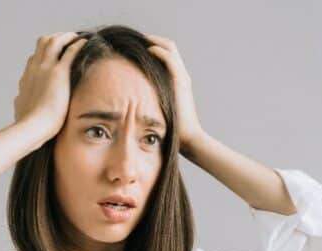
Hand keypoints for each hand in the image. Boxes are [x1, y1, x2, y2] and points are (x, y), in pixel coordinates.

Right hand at [13, 32, 87, 141]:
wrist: (32, 127)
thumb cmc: (27, 124)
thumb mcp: (20, 108)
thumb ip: (21, 101)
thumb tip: (19, 100)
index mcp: (27, 78)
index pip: (34, 58)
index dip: (44, 54)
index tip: (54, 56)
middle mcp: (34, 69)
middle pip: (42, 43)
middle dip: (55, 39)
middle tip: (66, 41)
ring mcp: (46, 68)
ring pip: (54, 41)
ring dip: (66, 37)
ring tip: (75, 37)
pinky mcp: (59, 72)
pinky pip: (70, 51)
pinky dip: (77, 44)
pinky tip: (84, 43)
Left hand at [144, 34, 203, 153]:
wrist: (189, 139)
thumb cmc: (173, 131)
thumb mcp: (159, 112)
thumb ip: (151, 103)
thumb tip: (132, 104)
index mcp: (178, 82)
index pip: (167, 55)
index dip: (153, 47)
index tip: (137, 47)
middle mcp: (182, 76)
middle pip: (169, 47)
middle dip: (152, 40)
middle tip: (136, 39)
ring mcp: (182, 78)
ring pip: (170, 49)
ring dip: (154, 41)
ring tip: (139, 39)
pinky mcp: (180, 82)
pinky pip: (170, 60)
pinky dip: (159, 51)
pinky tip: (147, 50)